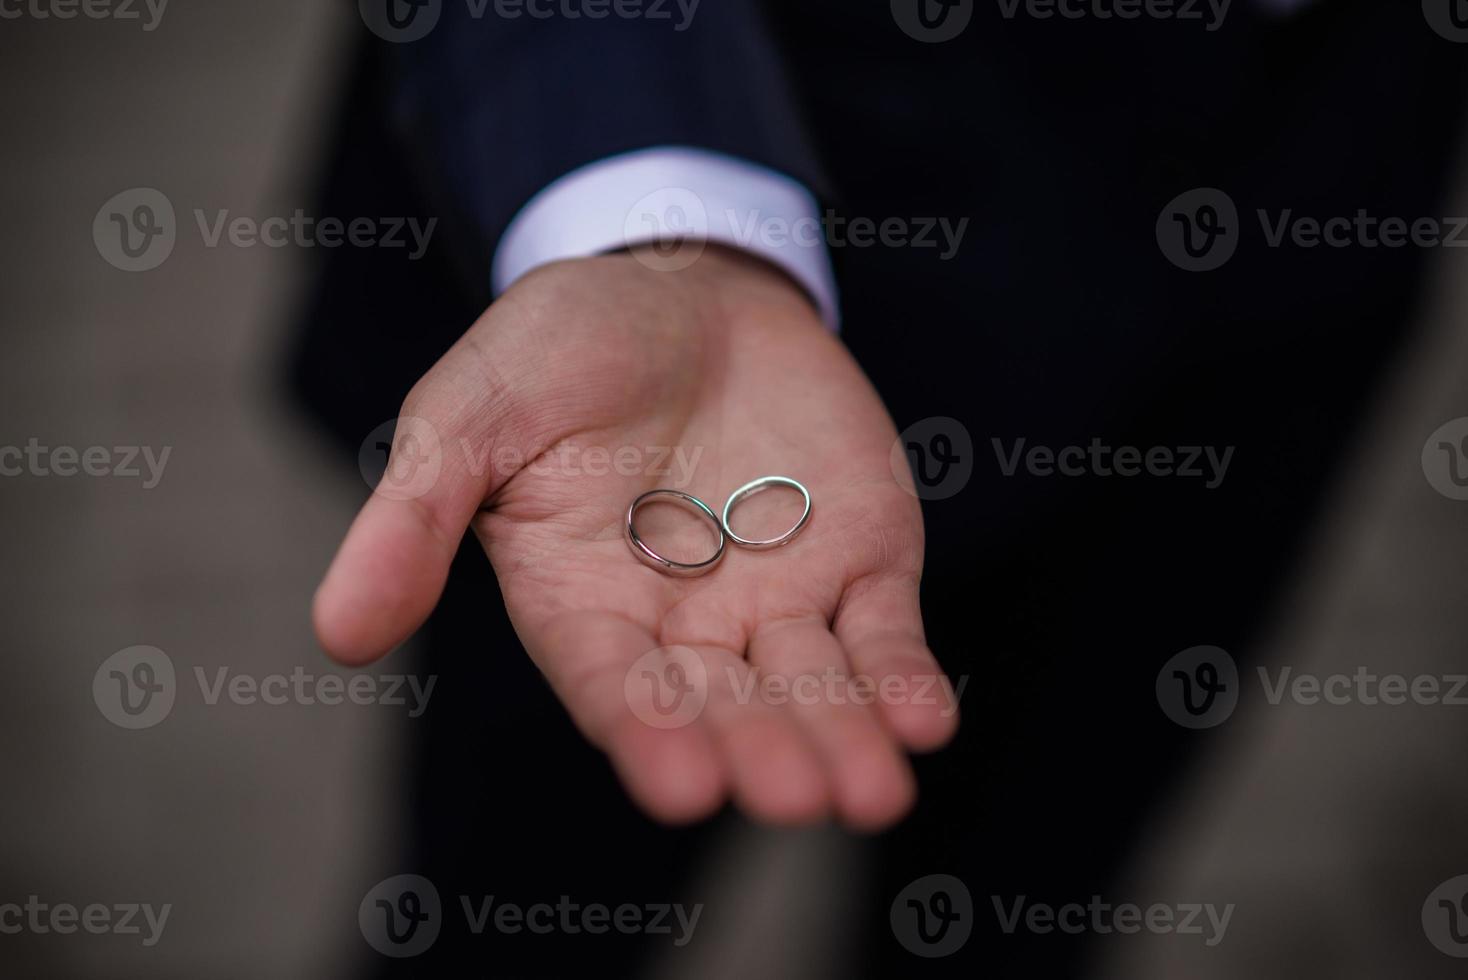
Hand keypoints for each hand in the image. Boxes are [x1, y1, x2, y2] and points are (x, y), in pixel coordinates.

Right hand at [313, 245, 957, 829]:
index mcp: (583, 606)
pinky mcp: (858, 561)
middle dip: (759, 749)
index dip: (645, 732)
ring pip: (812, 686)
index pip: (614, 685)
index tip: (678, 784)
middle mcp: (683, 626)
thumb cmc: (560, 348)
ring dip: (843, 738)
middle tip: (790, 796)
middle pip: (725, 705)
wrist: (685, 283)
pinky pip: (884, 632)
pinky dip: (904, 677)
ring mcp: (778, 598)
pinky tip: (925, 723)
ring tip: (871, 793)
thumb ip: (415, 519)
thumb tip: (337, 636)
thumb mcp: (470, 414)